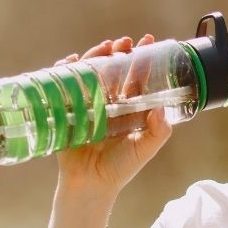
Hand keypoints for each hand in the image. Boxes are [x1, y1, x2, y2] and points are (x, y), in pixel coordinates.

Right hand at [53, 34, 171, 195]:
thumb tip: (163, 109)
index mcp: (128, 109)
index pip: (136, 78)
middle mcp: (108, 103)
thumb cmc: (119, 169)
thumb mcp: (144, 149)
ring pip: (91, 73)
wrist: (90, 185)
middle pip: (113, 70)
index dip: (142, 60)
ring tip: (105, 47)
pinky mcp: (67, 111)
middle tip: (124, 42)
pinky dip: (66, 71)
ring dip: (96, 56)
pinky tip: (71, 62)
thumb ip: (158, 132)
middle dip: (118, 52)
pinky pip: (64, 86)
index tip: (149, 41)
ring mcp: (87, 105)